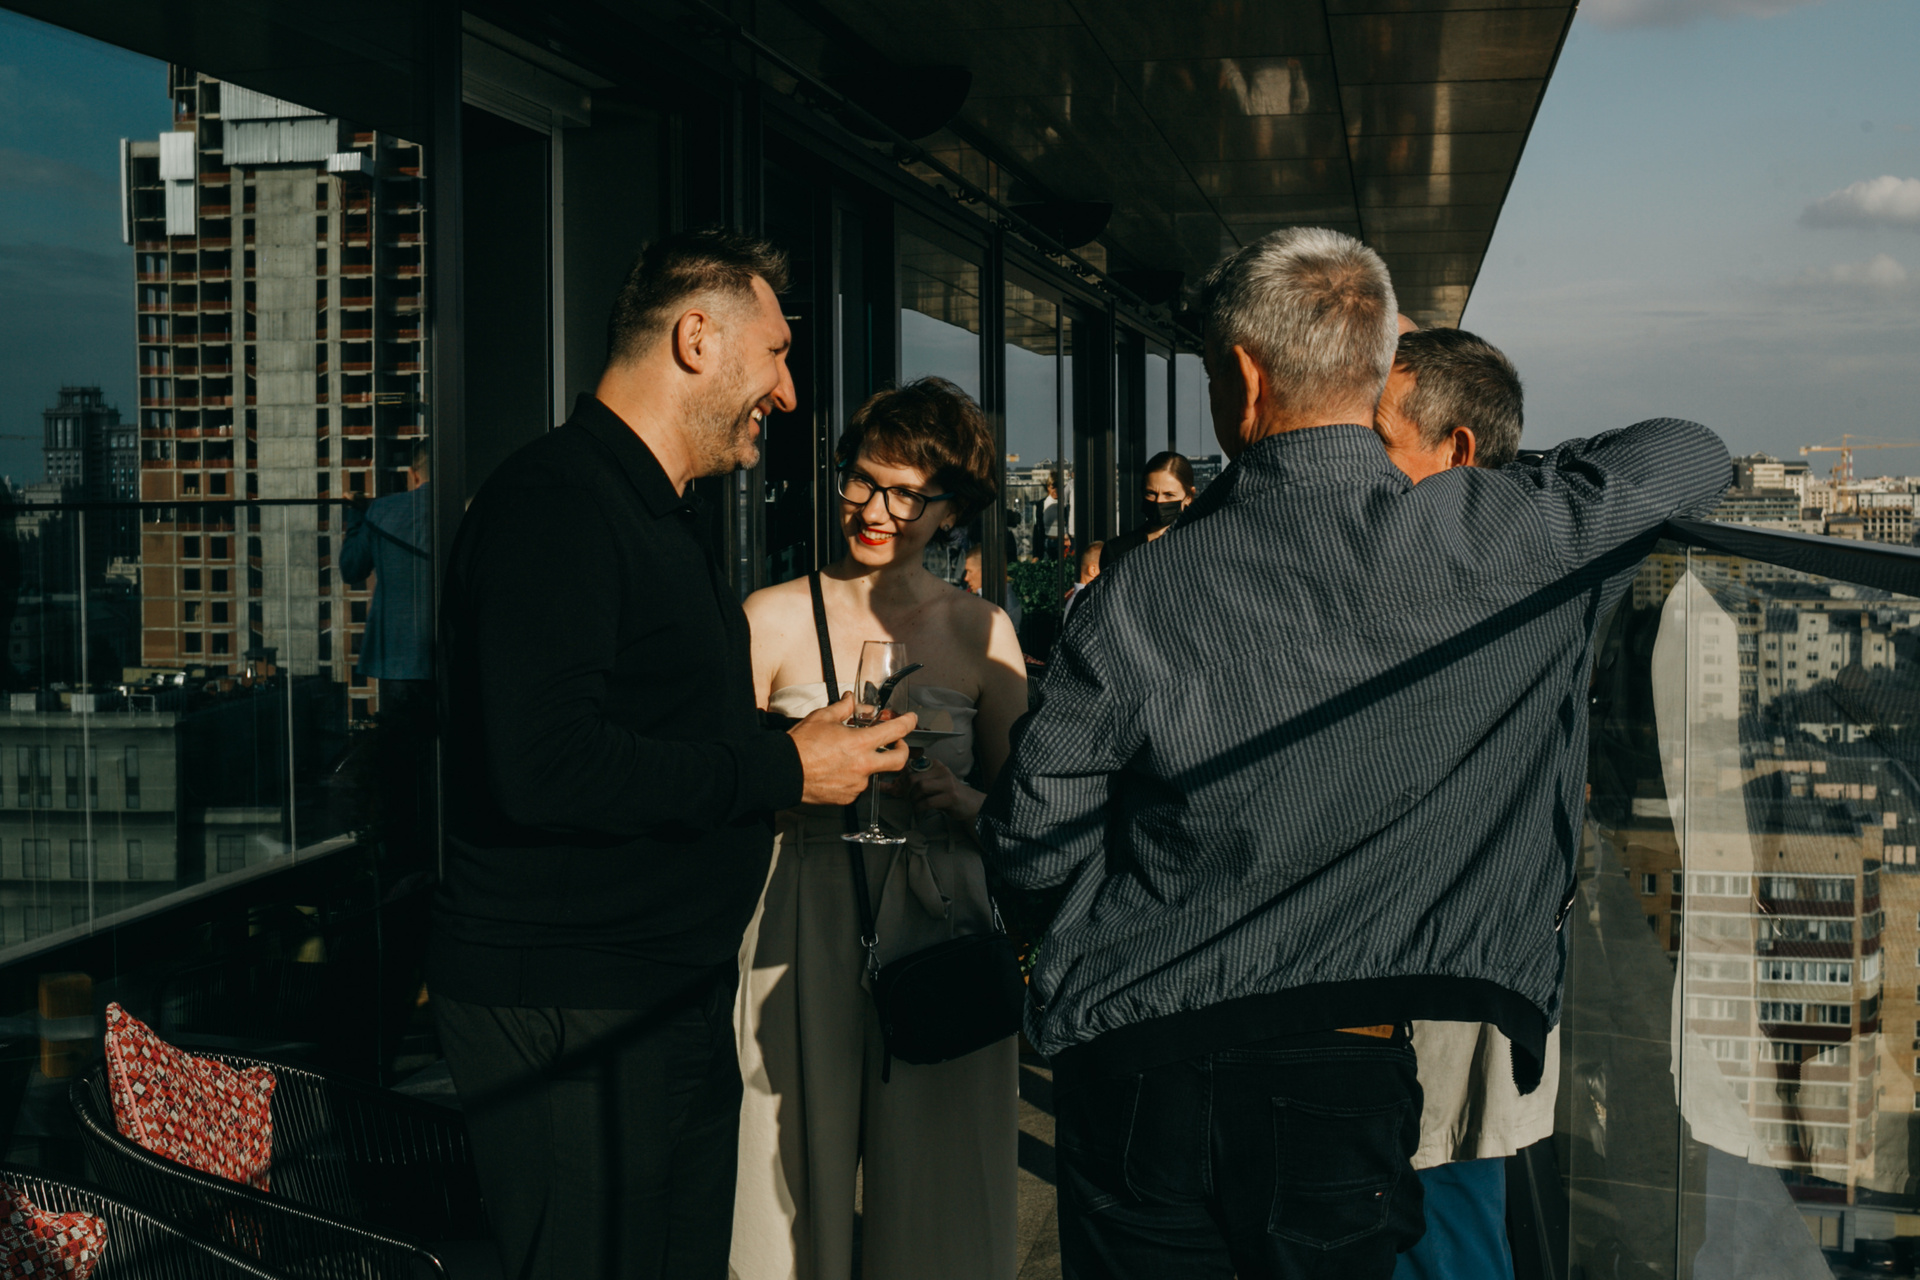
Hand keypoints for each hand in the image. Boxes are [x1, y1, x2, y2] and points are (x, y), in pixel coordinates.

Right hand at [790, 693, 917, 806]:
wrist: (783, 772)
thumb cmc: (801, 745)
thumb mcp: (822, 718)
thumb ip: (843, 708)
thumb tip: (850, 699)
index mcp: (860, 743)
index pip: (896, 731)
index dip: (908, 723)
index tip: (911, 719)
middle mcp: (863, 766)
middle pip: (898, 761)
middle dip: (902, 750)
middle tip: (895, 744)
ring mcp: (857, 784)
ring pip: (874, 773)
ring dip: (869, 763)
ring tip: (850, 756)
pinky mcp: (847, 798)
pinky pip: (857, 786)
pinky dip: (853, 777)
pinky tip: (839, 770)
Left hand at [890, 753, 984, 824]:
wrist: (969, 803)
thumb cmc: (945, 794)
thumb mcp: (929, 785)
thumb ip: (910, 784)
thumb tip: (885, 786)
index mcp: (933, 764)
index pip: (910, 767)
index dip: (899, 779)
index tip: (894, 789)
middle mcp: (940, 770)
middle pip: (913, 777)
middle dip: (905, 790)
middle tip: (906, 799)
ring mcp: (947, 783)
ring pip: (920, 787)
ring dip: (913, 799)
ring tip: (916, 804)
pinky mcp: (951, 796)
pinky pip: (928, 802)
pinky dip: (920, 808)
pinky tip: (921, 810)